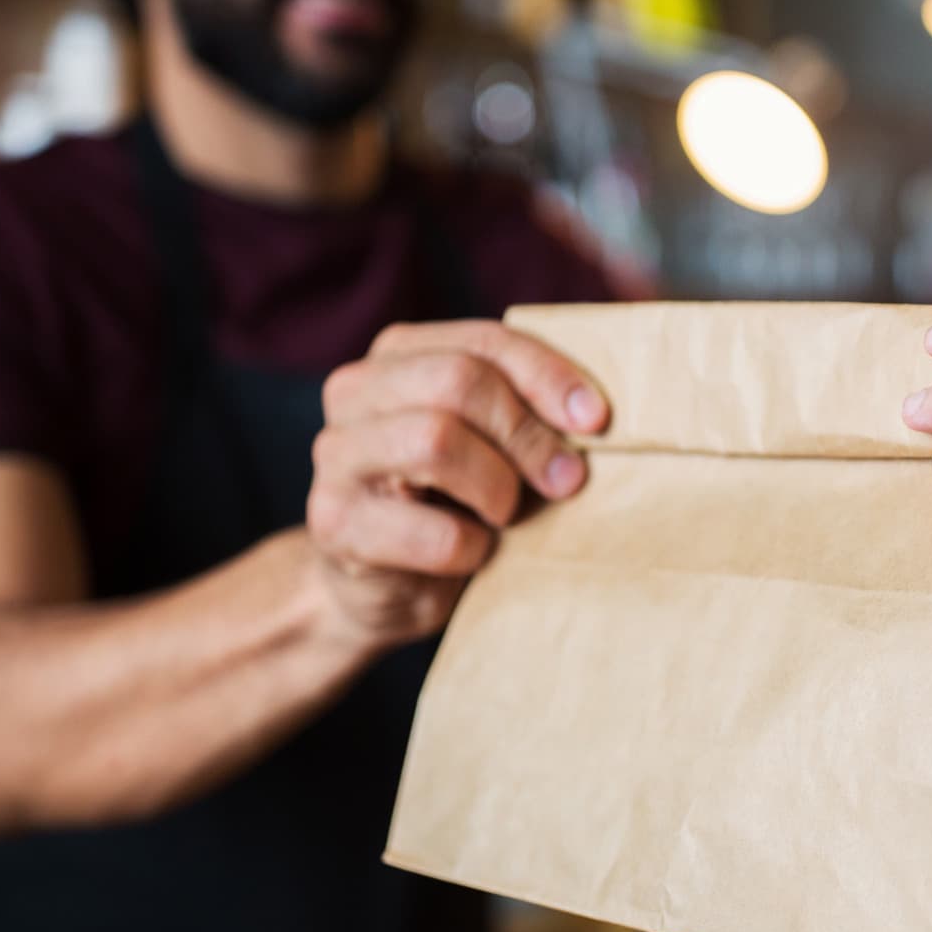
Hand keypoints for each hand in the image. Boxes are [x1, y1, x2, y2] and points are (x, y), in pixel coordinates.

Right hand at [306, 320, 608, 649]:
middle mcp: (355, 391)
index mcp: (398, 355)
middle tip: (566, 481)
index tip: (596, 421)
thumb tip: (593, 417)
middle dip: (528, 434)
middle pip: (459, 382)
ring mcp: (335, 455)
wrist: (380, 588)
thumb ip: (523, 412)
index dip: (548, 377)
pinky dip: (472, 549)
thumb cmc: (451, 505)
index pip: (485, 343)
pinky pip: (432, 531)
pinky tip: (474, 554)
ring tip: (505, 516)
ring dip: (497, 488)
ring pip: (436, 440)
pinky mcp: (334, 522)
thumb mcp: (489, 445)